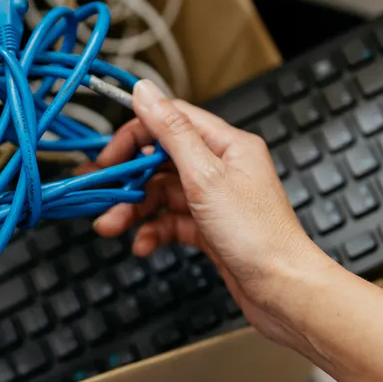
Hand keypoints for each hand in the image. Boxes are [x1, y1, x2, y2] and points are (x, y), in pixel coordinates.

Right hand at [88, 81, 336, 348]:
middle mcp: (221, 168)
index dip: (134, 134)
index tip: (107, 155)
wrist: (282, 290)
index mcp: (227, 145)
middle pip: (160, 161)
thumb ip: (171, 132)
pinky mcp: (209, 229)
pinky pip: (170, 222)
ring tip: (111, 226)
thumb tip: (145, 91)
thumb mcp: (205, 176)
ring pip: (161, 194)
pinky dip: (152, 231)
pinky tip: (143, 244)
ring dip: (133, 210)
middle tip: (99, 193)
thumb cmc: (258, 235)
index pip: (171, 122)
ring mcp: (214, 200)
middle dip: (127, 180)